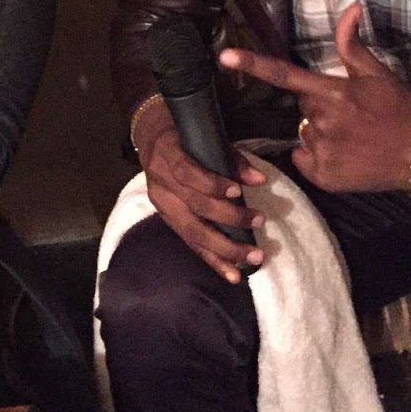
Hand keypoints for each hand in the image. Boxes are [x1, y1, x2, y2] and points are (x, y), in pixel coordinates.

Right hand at [134, 101, 266, 283]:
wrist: (151, 143)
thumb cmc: (184, 137)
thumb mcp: (204, 138)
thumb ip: (231, 159)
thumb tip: (259, 179)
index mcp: (167, 157)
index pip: (188, 174)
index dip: (212, 184)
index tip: (239, 191)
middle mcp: (161, 185)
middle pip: (193, 207)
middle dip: (228, 218)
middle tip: (259, 221)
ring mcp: (162, 206)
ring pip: (192, 232)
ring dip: (225, 248)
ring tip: (252, 257)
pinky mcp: (168, 221)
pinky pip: (191, 244)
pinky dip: (213, 261)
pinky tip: (233, 274)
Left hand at [218, 3, 410, 193]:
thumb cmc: (402, 110)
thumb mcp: (378, 73)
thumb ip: (352, 44)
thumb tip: (350, 6)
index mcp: (334, 93)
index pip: (285, 76)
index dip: (253, 64)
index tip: (225, 56)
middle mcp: (323, 122)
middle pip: (302, 106)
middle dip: (319, 106)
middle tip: (351, 113)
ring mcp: (322, 151)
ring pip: (305, 132)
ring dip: (321, 132)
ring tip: (353, 137)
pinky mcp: (323, 177)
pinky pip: (305, 159)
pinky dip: (318, 157)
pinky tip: (346, 156)